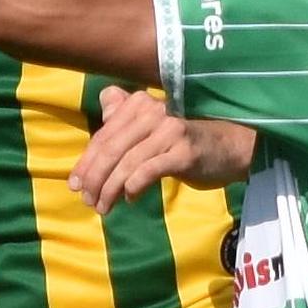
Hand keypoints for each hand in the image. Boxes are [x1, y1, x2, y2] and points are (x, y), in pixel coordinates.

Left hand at [70, 87, 253, 213]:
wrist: (232, 146)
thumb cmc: (187, 139)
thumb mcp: (155, 127)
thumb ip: (128, 115)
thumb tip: (106, 100)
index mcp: (140, 103)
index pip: (104, 134)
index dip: (86, 161)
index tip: (75, 184)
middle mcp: (152, 111)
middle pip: (111, 148)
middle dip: (94, 178)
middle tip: (87, 200)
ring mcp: (169, 130)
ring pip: (127, 163)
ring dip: (110, 189)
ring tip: (103, 207)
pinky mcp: (184, 151)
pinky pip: (149, 170)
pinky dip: (134, 186)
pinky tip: (130, 199)